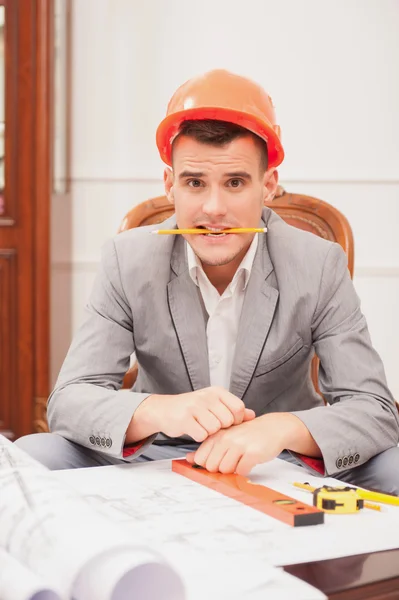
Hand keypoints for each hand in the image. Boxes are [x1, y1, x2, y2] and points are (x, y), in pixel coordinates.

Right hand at [128, 386, 254, 442]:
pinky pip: (202, 435)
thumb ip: (233, 409)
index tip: (227, 423)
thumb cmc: (192, 408)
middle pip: (228, 421)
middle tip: (210, 425)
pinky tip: (193, 430)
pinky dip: (199, 437)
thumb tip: (252, 415)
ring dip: (209, 433)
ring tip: (201, 426)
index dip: (236, 420)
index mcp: (216, 392)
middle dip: (221, 428)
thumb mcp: (213, 404)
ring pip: (215, 429)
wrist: (164, 409)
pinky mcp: (184, 418)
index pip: (238, 408)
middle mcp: (207, 396)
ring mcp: (195, 406)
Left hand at [186, 413, 301, 475]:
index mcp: (218, 434)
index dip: (209, 464)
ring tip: (241, 460)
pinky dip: (245, 471)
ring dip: (233, 470)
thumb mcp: (226, 436)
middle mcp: (226, 438)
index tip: (218, 461)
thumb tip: (189, 459)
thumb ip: (208, 448)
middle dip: (220, 469)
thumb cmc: (248, 434)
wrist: (273, 427)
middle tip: (232, 461)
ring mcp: (239, 445)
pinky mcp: (252, 453)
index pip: (201, 457)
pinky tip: (249, 461)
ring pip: (225, 470)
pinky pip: (241, 471)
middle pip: (212, 466)